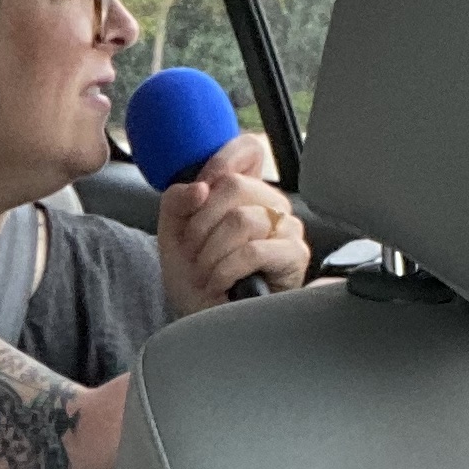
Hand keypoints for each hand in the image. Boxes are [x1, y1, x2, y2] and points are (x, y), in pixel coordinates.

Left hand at [156, 131, 306, 316]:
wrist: (204, 320)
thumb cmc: (195, 277)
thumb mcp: (173, 232)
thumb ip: (177, 200)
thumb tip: (200, 188)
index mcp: (247, 190)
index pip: (246, 149)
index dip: (215, 164)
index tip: (195, 198)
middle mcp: (272, 203)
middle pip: (233, 185)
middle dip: (200, 223)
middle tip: (193, 252)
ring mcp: (287, 227)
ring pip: (241, 220)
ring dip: (211, 253)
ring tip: (205, 274)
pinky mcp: (294, 255)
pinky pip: (252, 250)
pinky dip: (225, 270)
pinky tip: (219, 284)